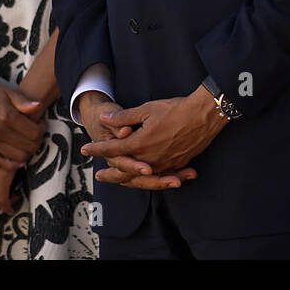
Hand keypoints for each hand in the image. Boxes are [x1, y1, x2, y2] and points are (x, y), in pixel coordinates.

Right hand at [0, 76, 44, 163]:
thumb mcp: (10, 92)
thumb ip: (24, 101)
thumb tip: (39, 106)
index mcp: (6, 116)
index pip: (35, 133)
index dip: (42, 129)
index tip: (40, 124)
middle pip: (29, 146)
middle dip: (37, 141)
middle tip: (35, 133)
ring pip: (19, 157)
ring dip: (27, 151)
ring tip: (26, 141)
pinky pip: (0, 163)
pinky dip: (12, 165)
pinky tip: (19, 160)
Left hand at [78, 91, 196, 190]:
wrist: (204, 115)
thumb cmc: (175, 109)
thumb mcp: (147, 109)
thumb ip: (124, 117)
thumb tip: (104, 118)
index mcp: (140, 143)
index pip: (112, 149)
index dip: (97, 149)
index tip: (85, 150)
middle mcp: (150, 158)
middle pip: (124, 171)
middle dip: (110, 174)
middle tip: (99, 176)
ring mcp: (164, 164)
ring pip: (141, 178)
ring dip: (128, 180)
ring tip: (120, 180)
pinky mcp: (177, 164)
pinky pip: (159, 177)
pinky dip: (149, 180)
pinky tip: (147, 178)